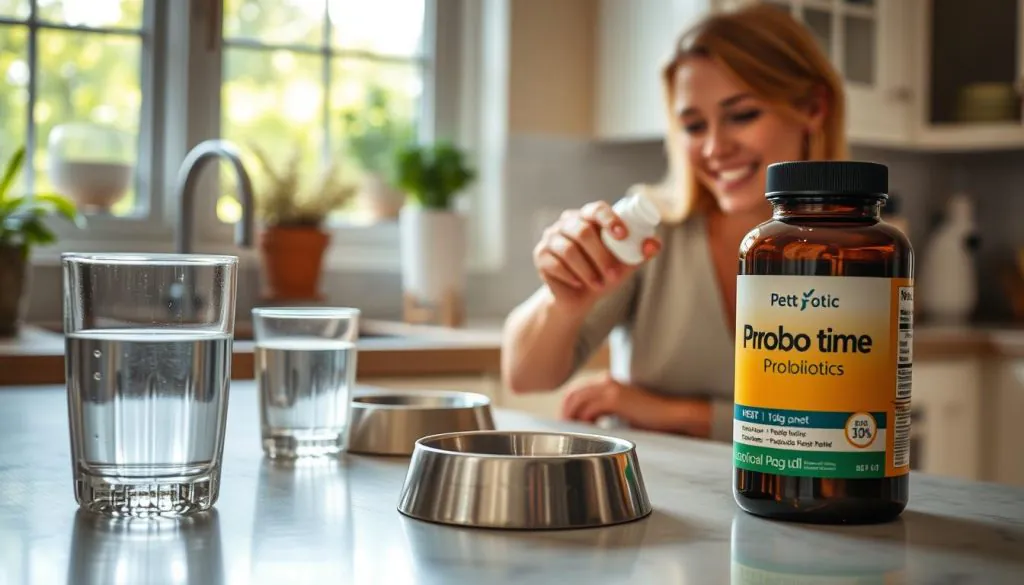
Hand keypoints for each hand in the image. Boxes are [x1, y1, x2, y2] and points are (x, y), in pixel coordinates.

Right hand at [533, 201, 660, 311]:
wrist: (579, 297)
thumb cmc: (604, 274)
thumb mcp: (626, 265)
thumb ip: (640, 253)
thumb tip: (655, 244)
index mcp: (588, 217)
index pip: (596, 208)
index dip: (609, 219)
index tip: (623, 235)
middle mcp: (567, 222)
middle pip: (582, 231)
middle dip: (601, 256)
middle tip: (614, 275)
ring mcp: (551, 237)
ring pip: (568, 250)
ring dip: (587, 270)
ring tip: (599, 284)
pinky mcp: (540, 255)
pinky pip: (554, 264)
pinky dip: (571, 276)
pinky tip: (579, 284)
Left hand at [561, 372, 711, 436]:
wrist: (670, 414)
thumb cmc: (648, 416)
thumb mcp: (621, 409)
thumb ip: (603, 410)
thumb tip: (584, 420)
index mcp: (606, 381)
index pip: (576, 390)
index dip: (567, 406)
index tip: (566, 422)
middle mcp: (605, 381)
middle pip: (573, 393)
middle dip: (565, 412)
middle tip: (564, 428)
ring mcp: (610, 388)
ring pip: (578, 400)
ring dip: (572, 417)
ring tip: (573, 431)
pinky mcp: (615, 399)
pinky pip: (590, 409)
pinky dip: (584, 420)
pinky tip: (588, 430)